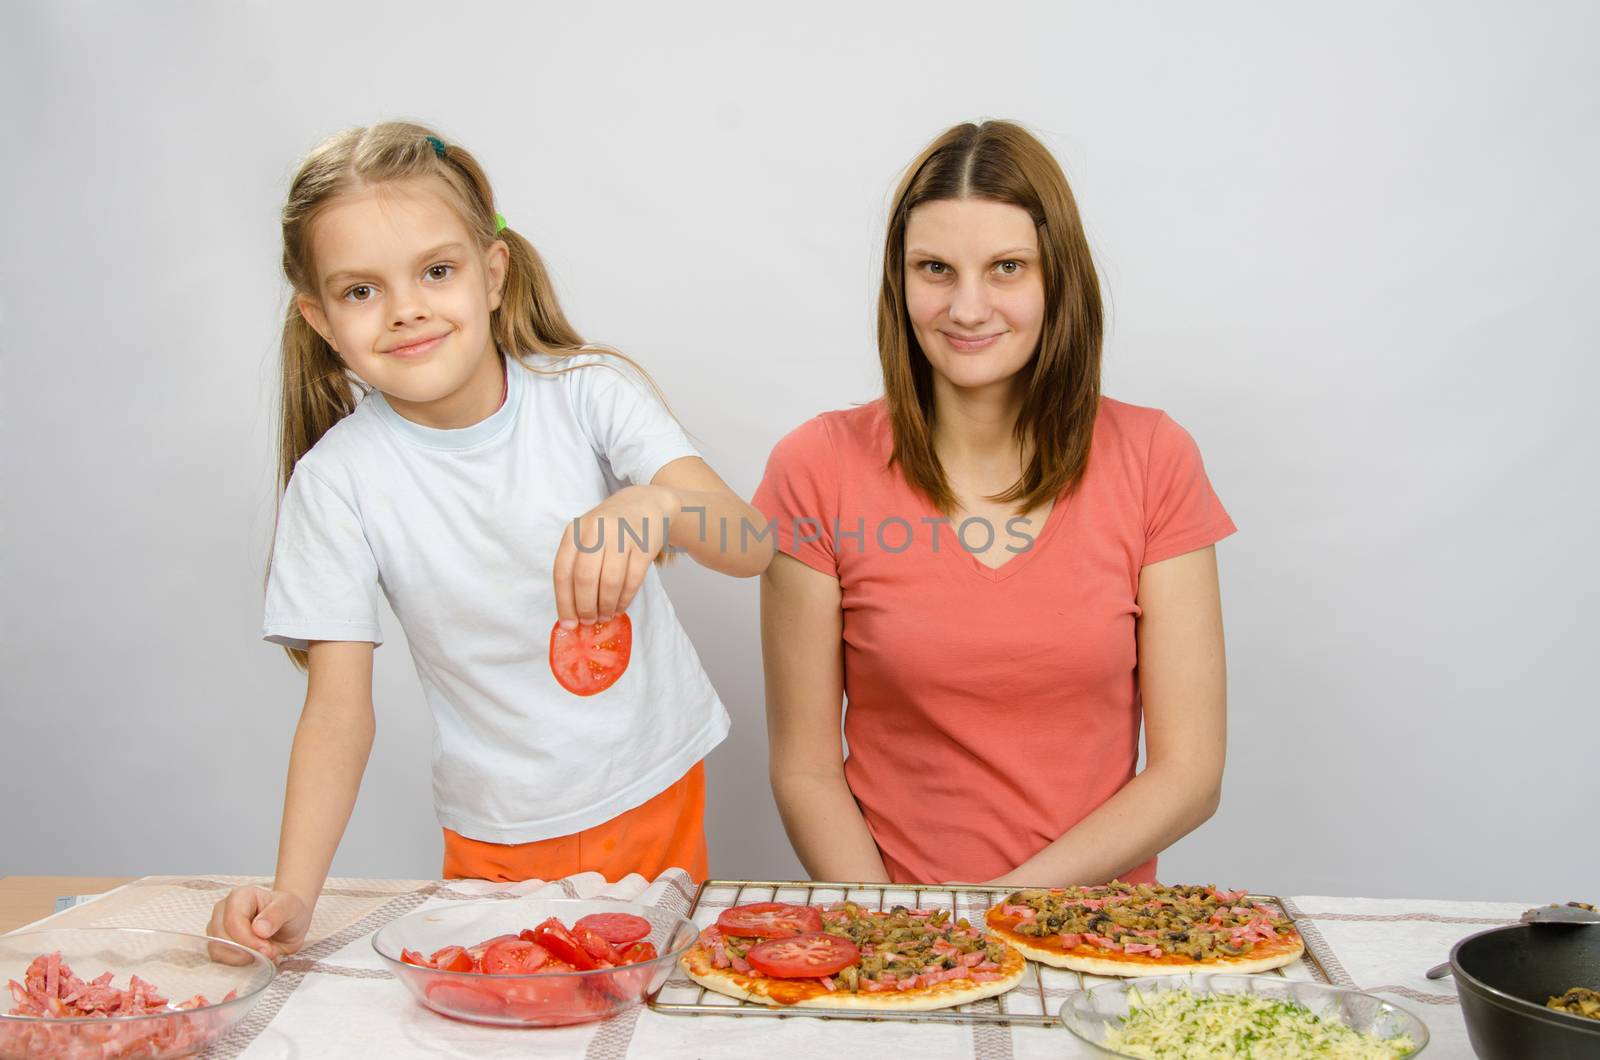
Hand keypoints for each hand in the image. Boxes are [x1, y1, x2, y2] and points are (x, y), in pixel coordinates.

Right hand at [206, 886, 310, 963]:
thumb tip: (259, 929)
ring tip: (264, 956)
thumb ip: (276, 915)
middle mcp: (223, 910)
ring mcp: (217, 927)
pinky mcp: (218, 944)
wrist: (288, 923)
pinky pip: (219, 959)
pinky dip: (237, 964)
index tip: (266, 949)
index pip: (233, 920)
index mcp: (240, 896)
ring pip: (217, 949)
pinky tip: (255, 960)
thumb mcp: (290, 908)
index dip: (248, 939)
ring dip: (240, 959)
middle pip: (220, 936)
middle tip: (267, 954)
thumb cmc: (288, 911)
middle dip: (245, 951)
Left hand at [553, 485, 673, 625]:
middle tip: (589, 621)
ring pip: (610, 581)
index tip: (568, 623)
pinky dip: (625, 599)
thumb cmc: (611, 527)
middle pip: (585, 578)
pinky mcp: (644, 545)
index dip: (564, 601)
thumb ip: (578, 565)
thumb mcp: (587, 536)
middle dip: (585, 607)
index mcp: (575, 531)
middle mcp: (596, 531)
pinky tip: (620, 606)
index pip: (563, 571)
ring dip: (606, 605)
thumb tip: (572, 610)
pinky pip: (633, 580)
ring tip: (606, 616)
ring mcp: (622, 536)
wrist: (646, 504)